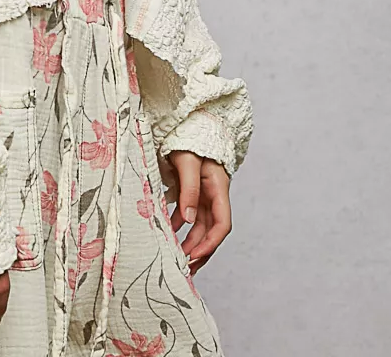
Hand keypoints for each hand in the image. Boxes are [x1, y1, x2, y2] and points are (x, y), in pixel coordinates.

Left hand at [166, 151, 231, 273]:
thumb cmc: (188, 139)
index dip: (211, 243)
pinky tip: (169, 232)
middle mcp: (214, 194)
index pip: (222, 224)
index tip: (194, 255)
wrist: (187, 123)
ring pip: (200, 225)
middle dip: (200, 249)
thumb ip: (189, 190)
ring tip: (176, 257)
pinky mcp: (192, 192)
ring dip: (190, 241)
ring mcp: (204, 194)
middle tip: (185, 267)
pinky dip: (180, 226)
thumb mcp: (187, 162)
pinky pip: (189, 215)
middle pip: (211, 230)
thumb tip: (189, 220)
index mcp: (218, 188)